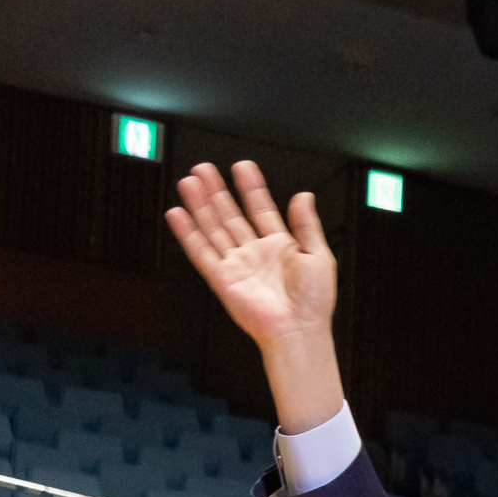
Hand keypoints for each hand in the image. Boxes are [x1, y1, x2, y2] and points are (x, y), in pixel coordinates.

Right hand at [165, 162, 342, 431]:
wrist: (299, 330)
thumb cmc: (314, 302)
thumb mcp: (319, 255)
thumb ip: (307, 224)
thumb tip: (304, 196)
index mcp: (281, 246)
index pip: (261, 209)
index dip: (251, 187)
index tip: (242, 167)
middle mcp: (256, 253)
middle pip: (231, 214)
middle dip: (217, 191)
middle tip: (204, 168)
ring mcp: (237, 265)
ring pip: (213, 228)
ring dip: (201, 205)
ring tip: (190, 181)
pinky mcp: (222, 279)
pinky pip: (200, 252)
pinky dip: (188, 233)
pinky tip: (178, 214)